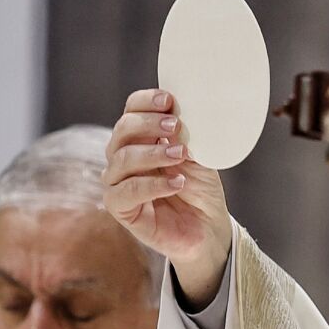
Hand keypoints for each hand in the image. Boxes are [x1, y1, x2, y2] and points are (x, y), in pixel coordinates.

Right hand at [102, 89, 233, 304]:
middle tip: (175, 126)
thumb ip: (185, 135)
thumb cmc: (200, 189)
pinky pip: (127, 191)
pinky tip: (176, 183)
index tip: (169, 99)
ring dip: (152, 153)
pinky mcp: (121, 209)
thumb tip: (179, 111)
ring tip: (180, 155)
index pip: (132, 110)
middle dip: (148, 123)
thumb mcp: (198, 156)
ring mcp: (119, 182)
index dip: (146, 102)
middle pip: (122, 130)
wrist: (208, 228)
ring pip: (122, 159)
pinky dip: (152, 185)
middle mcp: (124, 157)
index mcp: (141, 138)